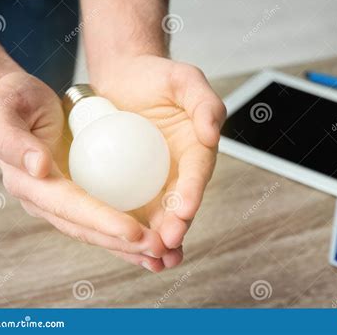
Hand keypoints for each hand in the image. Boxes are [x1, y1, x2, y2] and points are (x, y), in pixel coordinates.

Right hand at [0, 71, 167, 271]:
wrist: (13, 103)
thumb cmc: (11, 102)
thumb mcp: (5, 112)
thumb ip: (14, 140)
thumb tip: (38, 167)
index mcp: (30, 185)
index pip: (71, 206)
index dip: (102, 220)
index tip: (134, 232)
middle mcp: (47, 201)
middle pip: (88, 229)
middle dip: (124, 243)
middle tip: (160, 249)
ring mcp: (63, 202)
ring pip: (98, 231)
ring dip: (130, 247)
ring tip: (163, 255)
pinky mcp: (77, 196)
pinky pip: (104, 218)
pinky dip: (127, 233)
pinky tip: (152, 239)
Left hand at [91, 55, 225, 267]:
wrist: (124, 78)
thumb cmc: (157, 76)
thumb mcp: (185, 80)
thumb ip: (204, 103)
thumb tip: (212, 134)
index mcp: (196, 149)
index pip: (197, 174)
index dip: (192, 193)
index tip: (185, 212)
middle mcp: (178, 169)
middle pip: (180, 202)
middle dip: (176, 226)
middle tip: (167, 245)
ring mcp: (154, 178)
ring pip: (158, 213)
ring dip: (156, 238)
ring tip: (152, 259)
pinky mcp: (131, 183)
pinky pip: (132, 206)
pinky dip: (132, 228)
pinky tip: (125, 246)